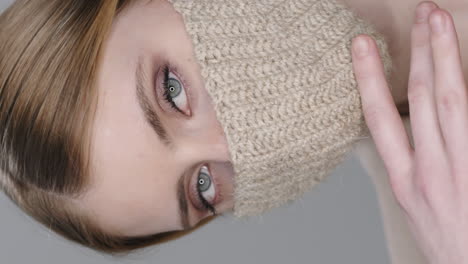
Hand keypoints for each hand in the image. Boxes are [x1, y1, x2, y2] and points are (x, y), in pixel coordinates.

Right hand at [351, 1, 467, 263]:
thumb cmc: (450, 246)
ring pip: (451, 99)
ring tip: (439, 22)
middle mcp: (431, 171)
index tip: (361, 47)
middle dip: (420, 50)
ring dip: (445, 55)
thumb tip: (414, 130)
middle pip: (423, 97)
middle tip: (421, 14)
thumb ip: (416, 168)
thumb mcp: (418, 209)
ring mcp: (461, 169)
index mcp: (406, 181)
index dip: (369, 77)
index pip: (379, 117)